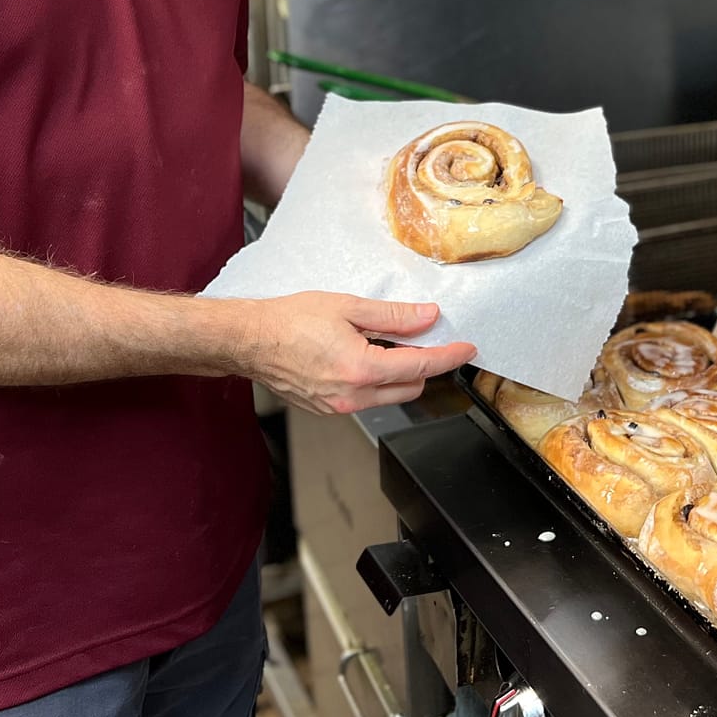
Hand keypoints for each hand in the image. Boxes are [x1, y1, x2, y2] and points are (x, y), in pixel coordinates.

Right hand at [236, 291, 476, 414]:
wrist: (250, 340)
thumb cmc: (290, 321)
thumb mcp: (348, 307)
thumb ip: (393, 316)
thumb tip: (426, 316)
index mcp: (362, 369)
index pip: (421, 367)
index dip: (448, 356)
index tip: (466, 349)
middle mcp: (353, 396)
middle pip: (411, 387)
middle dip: (423, 365)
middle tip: (422, 337)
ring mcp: (340, 407)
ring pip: (390, 396)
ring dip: (399, 374)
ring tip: (387, 344)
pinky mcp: (328, 409)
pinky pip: (367, 398)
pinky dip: (376, 380)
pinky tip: (364, 356)